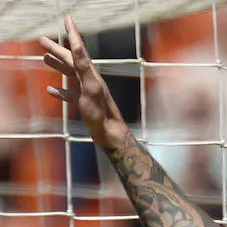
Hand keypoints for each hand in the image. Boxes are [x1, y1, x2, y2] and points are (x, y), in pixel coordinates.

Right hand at [39, 16, 127, 150]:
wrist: (111, 134)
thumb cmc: (101, 113)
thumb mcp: (91, 87)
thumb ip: (84, 67)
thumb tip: (77, 47)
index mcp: (91, 74)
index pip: (79, 50)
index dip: (73, 33)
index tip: (68, 19)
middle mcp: (90, 80)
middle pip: (71, 61)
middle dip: (57, 49)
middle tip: (41, 40)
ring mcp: (87, 92)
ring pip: (70, 75)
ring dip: (57, 65)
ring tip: (44, 58)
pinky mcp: (85, 105)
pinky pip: (70, 95)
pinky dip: (60, 91)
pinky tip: (50, 90)